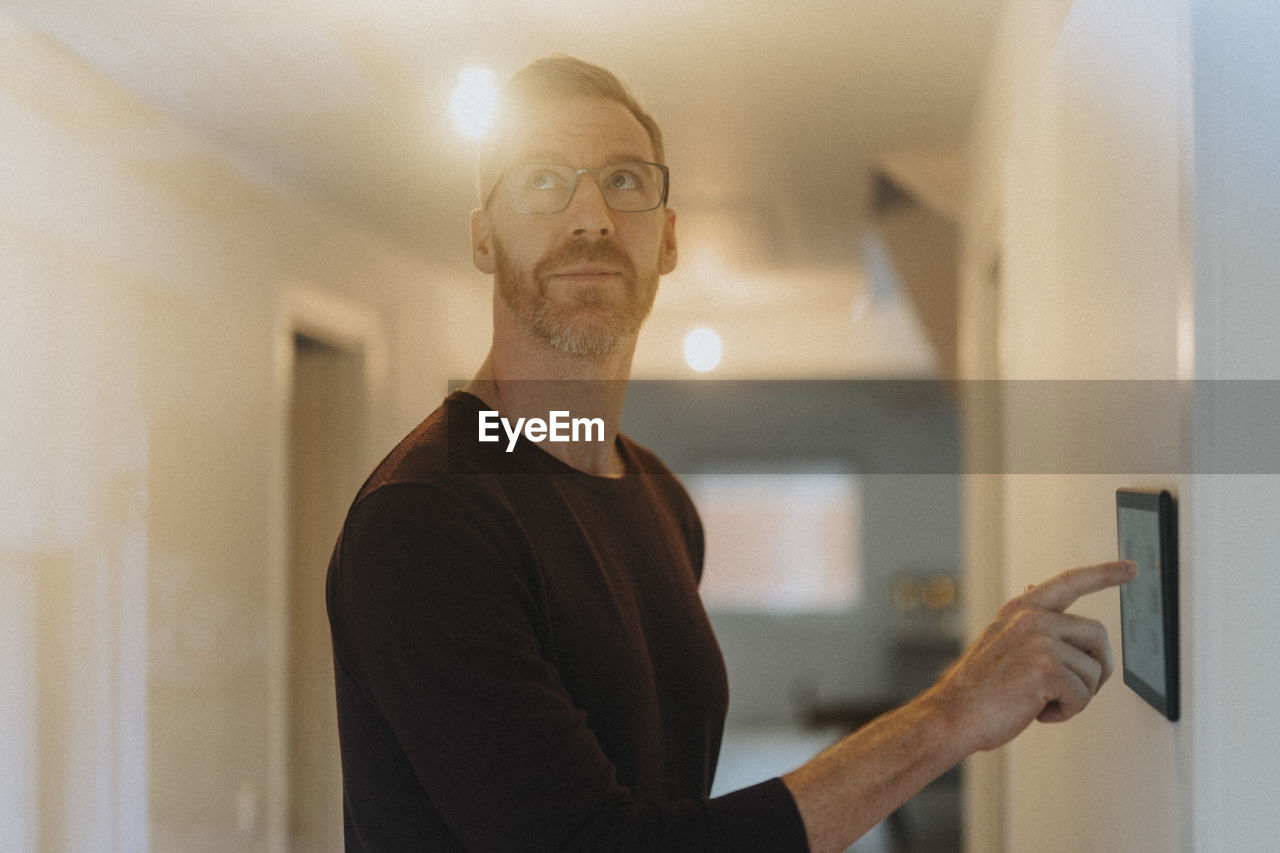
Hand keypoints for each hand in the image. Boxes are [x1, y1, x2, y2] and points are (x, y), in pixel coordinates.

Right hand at [926, 560, 1137, 752]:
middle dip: (1095, 669)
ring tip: (1040, 701)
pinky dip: (1066, 712)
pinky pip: (1084, 696)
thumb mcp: (1000, 640)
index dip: (1104, 574)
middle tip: (1071, 691)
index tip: (1131, 568)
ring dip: (1075, 697)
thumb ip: (1026, 620)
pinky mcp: (1046, 667)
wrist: (953, 715)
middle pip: (1098, 637)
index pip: (1069, 582)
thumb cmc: (979, 688)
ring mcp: (1039, 640)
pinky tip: (1037, 712)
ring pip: (1094, 671)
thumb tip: (1034, 587)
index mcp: (1021, 609)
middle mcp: (1031, 618)